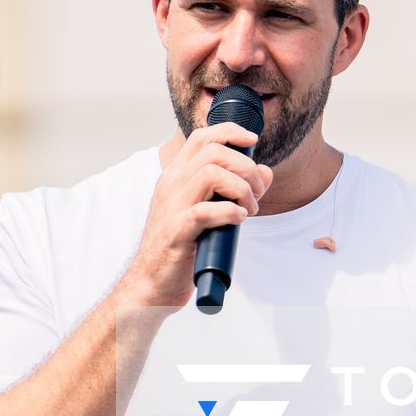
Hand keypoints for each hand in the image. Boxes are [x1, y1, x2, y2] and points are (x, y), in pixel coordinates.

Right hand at [114, 124, 271, 314]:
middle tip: (256, 192)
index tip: (252, 141)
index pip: (201, 137)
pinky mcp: (177, 231)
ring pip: (212, 174)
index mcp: (175, 177)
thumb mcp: (207, 211)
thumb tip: (266, 172)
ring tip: (249, 209)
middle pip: (214, 152)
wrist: (150, 283)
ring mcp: (172, 207)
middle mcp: (171, 185)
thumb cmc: (179, 247)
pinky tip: (238, 220)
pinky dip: (230, 212)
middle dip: (246, 167)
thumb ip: (236, 190)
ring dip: (242, 189)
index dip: (230, 132)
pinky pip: (207, 211)